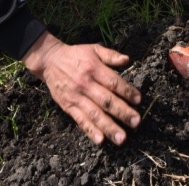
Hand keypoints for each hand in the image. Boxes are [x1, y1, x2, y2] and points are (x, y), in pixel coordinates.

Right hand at [22, 32, 140, 145]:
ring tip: (121, 138)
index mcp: (94, 69)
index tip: (138, 100)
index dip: (126, 91)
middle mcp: (86, 84)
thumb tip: (127, 60)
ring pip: (94, 114)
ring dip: (109, 127)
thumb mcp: (94, 49)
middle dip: (122, 112)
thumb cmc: (76, 55)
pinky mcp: (68, 107)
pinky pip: (80, 120)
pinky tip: (100, 140)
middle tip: (136, 122)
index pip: (113, 82)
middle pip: (106, 100)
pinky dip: (90, 131)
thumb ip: (111, 55)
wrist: (49, 61)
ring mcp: (76, 97)